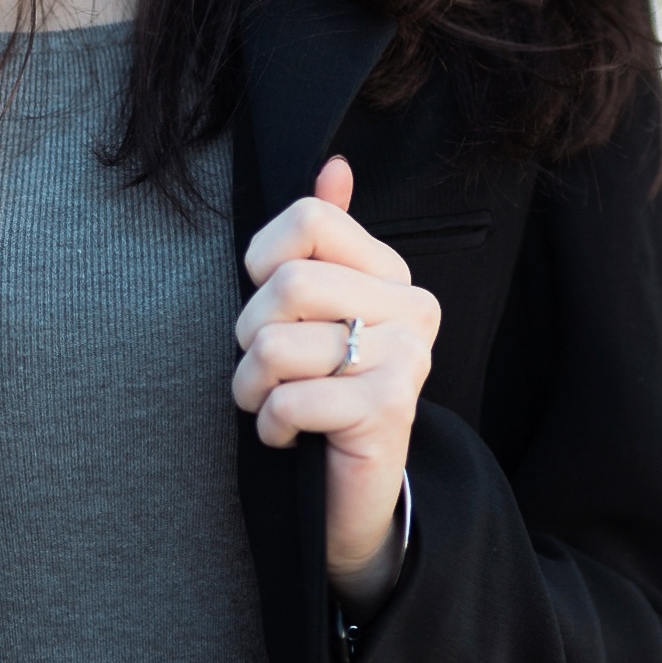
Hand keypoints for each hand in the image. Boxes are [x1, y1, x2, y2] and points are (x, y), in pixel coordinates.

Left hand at [234, 157, 440, 605]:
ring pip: (280, 344)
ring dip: (250, 385)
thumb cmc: (322, 395)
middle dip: (249, 333)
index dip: (263, 260)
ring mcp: (408, 358)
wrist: (355, 498)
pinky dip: (271, 424)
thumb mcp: (316, 313)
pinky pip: (292, 398)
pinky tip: (288, 435)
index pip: (310, 220)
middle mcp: (412, 308)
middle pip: (290, 283)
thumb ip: (325, 238)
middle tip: (260, 368)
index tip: (266, 303)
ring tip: (269, 404)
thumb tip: (333, 164)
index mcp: (392, 275)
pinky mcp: (390, 409)